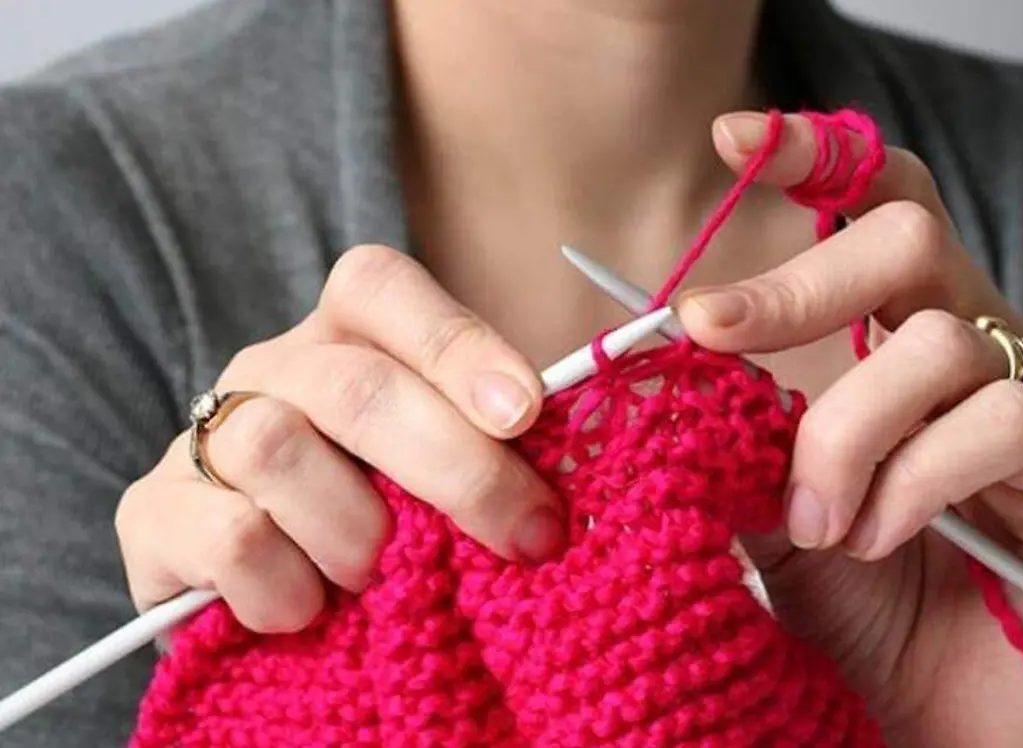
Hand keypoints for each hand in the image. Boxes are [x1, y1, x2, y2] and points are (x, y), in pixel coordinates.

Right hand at [115, 247, 564, 631]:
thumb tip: (575, 458)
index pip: (382, 289)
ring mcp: (205, 433)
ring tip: (382, 578)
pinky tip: (307, 609)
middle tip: (526, 535)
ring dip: (359, 535)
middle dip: (456, 467)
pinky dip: (289, 587)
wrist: (276, 601)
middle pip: (353, 383)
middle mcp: (274, 369)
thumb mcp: (450, 471)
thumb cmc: (390, 521)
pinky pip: (230, 535)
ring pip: (277, 447)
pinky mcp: (154, 513)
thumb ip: (497, 445)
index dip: (457, 344)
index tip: (526, 413)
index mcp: (350, 338)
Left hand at [680, 112, 1022, 746]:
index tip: (733, 142)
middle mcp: (976, 358)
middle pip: (912, 237)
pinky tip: (881, 535)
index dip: (817, 159)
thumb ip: (729, 425)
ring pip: (940, 341)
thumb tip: (656, 356)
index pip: (881, 210)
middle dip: (799, 281)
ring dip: (845, 431)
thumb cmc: (843, 615)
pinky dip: (917, 476)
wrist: (919, 727)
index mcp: (898, 347)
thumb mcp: (759, 504)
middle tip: (712, 332)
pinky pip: (1005, 422)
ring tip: (814, 521)